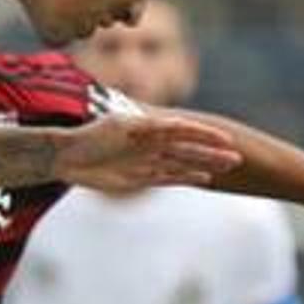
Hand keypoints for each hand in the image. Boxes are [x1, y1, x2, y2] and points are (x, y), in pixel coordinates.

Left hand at [52, 113, 241, 191]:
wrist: (66, 157)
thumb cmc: (89, 137)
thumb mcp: (117, 128)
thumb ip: (145, 127)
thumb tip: (170, 124)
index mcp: (148, 127)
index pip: (183, 129)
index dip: (204, 133)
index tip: (225, 138)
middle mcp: (152, 143)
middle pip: (188, 148)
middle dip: (212, 152)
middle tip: (237, 156)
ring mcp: (148, 161)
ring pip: (184, 163)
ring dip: (206, 164)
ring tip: (229, 165)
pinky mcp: (140, 178)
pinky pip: (169, 178)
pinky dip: (186, 178)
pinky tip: (205, 179)